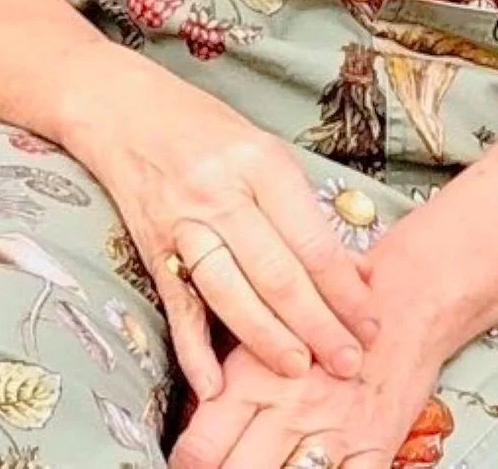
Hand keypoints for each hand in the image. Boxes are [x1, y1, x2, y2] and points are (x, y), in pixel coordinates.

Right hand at [57, 56, 382, 405]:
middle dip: (318, 325)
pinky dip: (193, 350)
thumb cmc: (207, 129)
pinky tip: (213, 387)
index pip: (312, 240)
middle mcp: (222, 192)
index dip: (345, 290)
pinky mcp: (151, 246)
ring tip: (299, 372)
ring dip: (267, 340)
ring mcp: (183, 222)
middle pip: (277, 273)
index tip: (371, 325)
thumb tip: (352, 272)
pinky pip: (177, 305)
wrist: (126, 110)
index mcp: (261, 163)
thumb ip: (301, 209)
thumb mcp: (263, 150)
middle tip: (348, 364)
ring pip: (230, 293)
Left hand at [167, 330, 446, 468]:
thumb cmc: (333, 310)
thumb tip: (196, 423)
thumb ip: (230, 376)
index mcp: (254, 374)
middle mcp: (290, 406)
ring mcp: (333, 431)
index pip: (200, 447)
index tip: (185, 468)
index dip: (185, 467)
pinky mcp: (373, 446)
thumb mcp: (269, 328)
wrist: (407, 298)